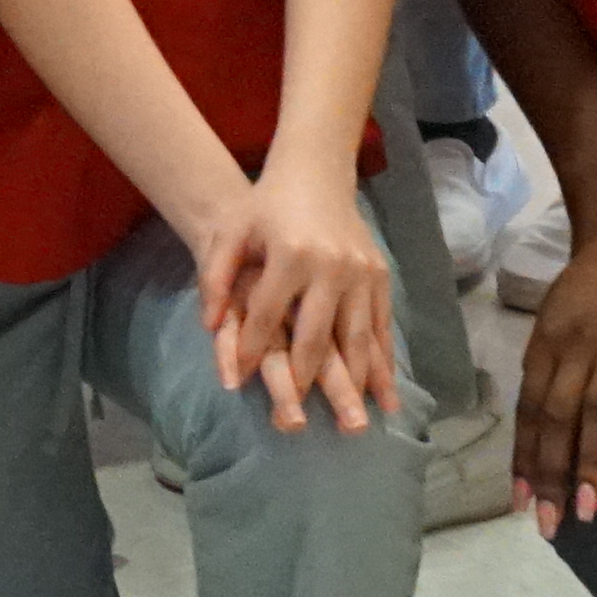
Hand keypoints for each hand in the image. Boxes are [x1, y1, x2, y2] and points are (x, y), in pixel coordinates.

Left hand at [190, 169, 404, 435]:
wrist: (316, 173)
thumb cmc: (265, 205)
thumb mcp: (231, 232)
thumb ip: (215, 277)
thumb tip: (210, 326)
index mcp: (291, 254)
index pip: (268, 315)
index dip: (252, 350)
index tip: (241, 383)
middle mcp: (331, 267)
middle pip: (316, 336)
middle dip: (305, 381)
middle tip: (296, 421)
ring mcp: (361, 273)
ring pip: (357, 339)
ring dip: (354, 384)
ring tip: (352, 423)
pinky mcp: (381, 276)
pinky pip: (382, 328)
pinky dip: (384, 364)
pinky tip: (386, 396)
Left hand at [509, 196, 596, 522]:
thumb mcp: (565, 305)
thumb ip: (556, 354)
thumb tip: (547, 406)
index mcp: (547, 336)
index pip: (528, 405)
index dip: (523, 453)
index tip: (519, 498)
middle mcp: (574, 343)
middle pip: (554, 418)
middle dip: (549, 475)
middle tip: (547, 524)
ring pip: (595, 415)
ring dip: (590, 467)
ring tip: (588, 514)